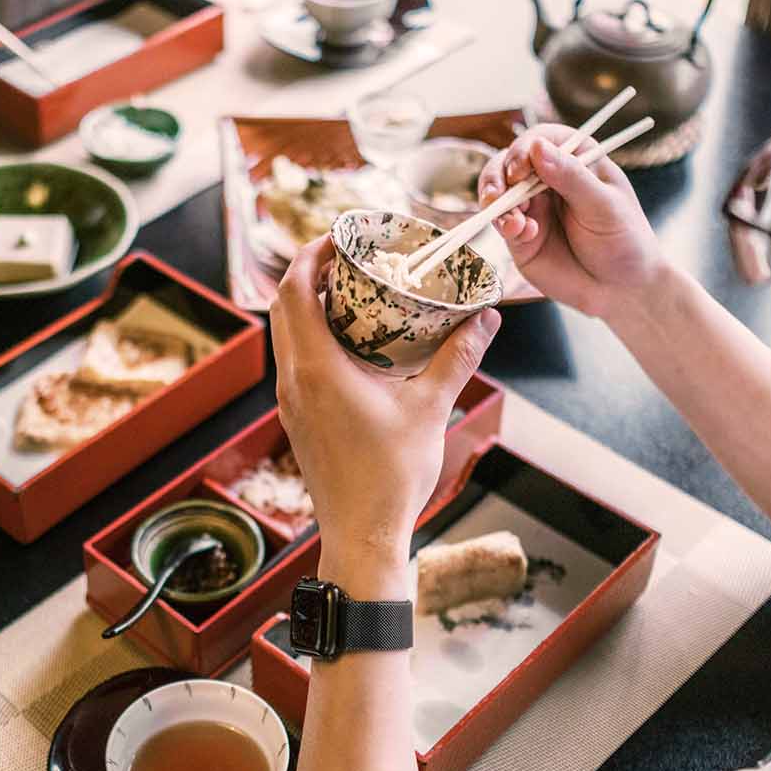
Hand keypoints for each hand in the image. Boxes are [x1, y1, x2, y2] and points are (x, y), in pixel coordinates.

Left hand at [271, 237, 501, 570]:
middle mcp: (293, 380)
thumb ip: (458, 357)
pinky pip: (293, 360)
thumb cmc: (392, 477)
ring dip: (307, 304)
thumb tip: (487, 317)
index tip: (338, 236)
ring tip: (349, 290)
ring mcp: (289, 401)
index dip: (310, 255)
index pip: (294, 292)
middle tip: (348, 256)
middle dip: (309, 273)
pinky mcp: (296, 417)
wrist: (362, 534)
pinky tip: (348, 339)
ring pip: (284, 334)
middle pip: (282, 307)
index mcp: (316, 368)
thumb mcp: (431, 409)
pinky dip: (311, 335)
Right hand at [478, 124, 662, 318]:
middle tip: (499, 195)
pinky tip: (524, 235)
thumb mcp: (604, 206)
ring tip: (512, 223)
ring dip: (496, 203)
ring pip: (498, 191)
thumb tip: (538, 147)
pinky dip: (504, 226)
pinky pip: (501, 223)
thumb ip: (571, 177)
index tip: (521, 169)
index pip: (541, 140)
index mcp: (576, 161)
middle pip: (509, 162)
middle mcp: (549, 179)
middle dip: (498, 176)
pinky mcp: (520, 236)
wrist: (620, 289)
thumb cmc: (623, 241)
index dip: (525, 149)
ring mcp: (532, 207)